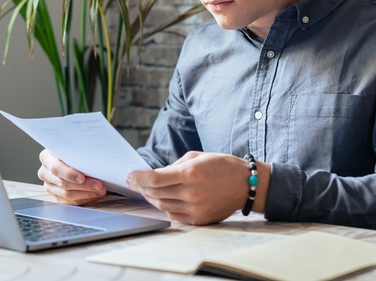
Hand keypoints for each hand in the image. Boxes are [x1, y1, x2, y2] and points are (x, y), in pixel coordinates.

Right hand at [37, 149, 106, 204]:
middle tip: (97, 185)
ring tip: (99, 190)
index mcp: (46, 158)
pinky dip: (84, 199)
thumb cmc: (72, 151)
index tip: (82, 178)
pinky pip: (69, 202)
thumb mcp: (72, 147)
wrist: (69, 157)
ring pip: (66, 194)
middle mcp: (45, 172)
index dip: (69, 174)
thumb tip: (93, 159)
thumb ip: (78, 152)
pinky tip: (94, 195)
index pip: (56, 168)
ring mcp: (49, 185)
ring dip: (86, 194)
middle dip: (83, 185)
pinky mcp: (56, 196)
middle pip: (63, 183)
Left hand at [126, 151, 270, 224]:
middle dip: (141, 188)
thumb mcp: (196, 157)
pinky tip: (162, 199)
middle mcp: (191, 193)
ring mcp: (195, 208)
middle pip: (155, 194)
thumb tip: (156, 175)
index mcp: (190, 174)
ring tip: (146, 191)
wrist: (246, 185)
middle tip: (133, 183)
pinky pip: (174, 215)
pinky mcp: (199, 219)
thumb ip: (174, 166)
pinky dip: (164, 207)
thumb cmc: (221, 166)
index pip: (154, 179)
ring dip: (151, 198)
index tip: (130, 177)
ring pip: (162, 206)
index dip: (138, 179)